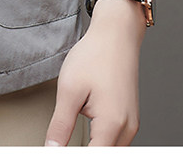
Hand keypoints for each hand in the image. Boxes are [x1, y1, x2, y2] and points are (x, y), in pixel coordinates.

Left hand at [44, 0, 146, 145]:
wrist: (116, 35)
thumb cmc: (95, 56)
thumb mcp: (69, 90)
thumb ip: (60, 125)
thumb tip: (52, 149)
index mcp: (112, 124)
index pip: (93, 158)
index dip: (73, 157)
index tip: (55, 150)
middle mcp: (127, 129)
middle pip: (105, 156)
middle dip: (84, 153)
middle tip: (60, 144)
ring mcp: (130, 124)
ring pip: (112, 150)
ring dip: (94, 149)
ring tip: (69, 142)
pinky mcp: (129, 118)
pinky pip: (116, 141)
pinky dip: (101, 143)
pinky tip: (87, 138)